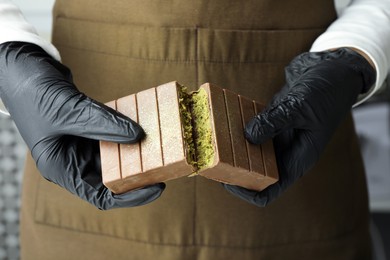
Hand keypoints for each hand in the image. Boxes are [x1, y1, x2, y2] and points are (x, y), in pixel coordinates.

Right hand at [0, 42, 164, 209]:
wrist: (22, 65)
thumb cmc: (32, 93)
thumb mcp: (69, 112)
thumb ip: (105, 125)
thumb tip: (139, 135)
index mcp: (62, 168)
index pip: (100, 196)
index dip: (131, 196)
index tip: (158, 187)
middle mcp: (73, 160)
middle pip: (112, 177)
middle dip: (138, 173)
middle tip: (167, 165)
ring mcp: (82, 142)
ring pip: (115, 154)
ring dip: (136, 150)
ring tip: (161, 146)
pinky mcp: (89, 126)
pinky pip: (113, 133)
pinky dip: (128, 131)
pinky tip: (145, 126)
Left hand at [224, 48, 375, 205]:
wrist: (333, 70)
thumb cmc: (326, 92)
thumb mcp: (300, 108)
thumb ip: (274, 122)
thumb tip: (247, 136)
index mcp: (298, 159)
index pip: (270, 190)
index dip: (246, 191)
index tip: (225, 181)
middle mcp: (286, 152)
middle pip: (255, 173)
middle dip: (233, 167)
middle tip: (211, 156)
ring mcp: (278, 136)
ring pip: (251, 150)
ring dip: (233, 145)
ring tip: (213, 137)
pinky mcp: (272, 121)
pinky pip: (251, 129)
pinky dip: (238, 126)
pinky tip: (224, 116)